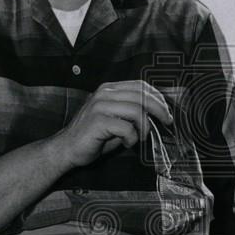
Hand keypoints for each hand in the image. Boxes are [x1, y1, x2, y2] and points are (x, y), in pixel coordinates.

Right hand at [58, 80, 172, 168]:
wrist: (67, 148)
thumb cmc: (94, 136)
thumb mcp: (116, 119)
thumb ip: (133, 113)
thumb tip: (157, 114)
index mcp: (110, 90)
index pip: (140, 85)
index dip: (158, 97)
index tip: (166, 111)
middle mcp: (105, 94)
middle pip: (142, 96)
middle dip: (159, 110)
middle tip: (167, 122)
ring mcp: (100, 106)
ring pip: (136, 110)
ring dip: (144, 127)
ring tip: (140, 137)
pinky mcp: (98, 121)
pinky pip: (126, 128)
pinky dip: (131, 138)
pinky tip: (126, 143)